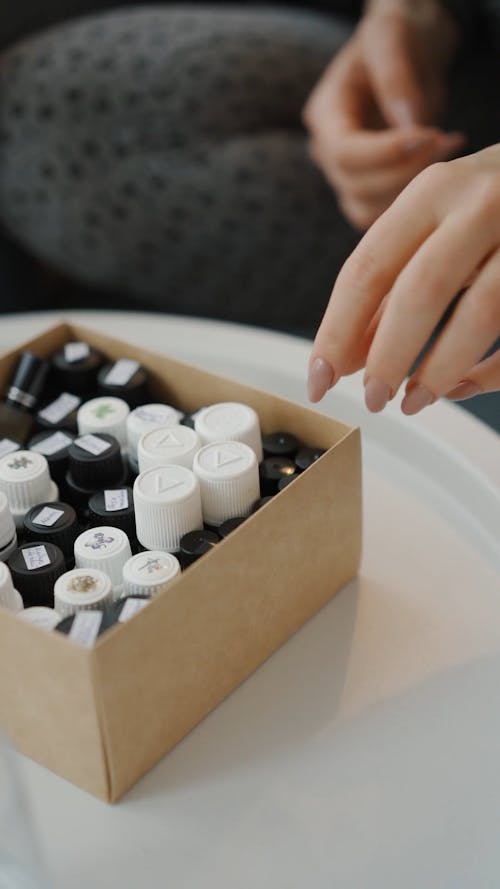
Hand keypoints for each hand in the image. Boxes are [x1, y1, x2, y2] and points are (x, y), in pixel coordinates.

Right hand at [303, 0, 463, 229]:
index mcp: (324, 114)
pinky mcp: (367, 189)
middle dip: (405, 169)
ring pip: (367, 209)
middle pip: (356, 185)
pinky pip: (383, 214)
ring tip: (447, 145)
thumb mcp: (392, 36)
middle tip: (447, 140)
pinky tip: (438, 159)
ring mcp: (344, 175)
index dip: (385, 153)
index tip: (429, 134)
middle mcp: (326, 151)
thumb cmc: (397, 36)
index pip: (344, 152)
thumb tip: (408, 126)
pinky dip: (412, 197)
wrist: (407, 52)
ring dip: (410, 188)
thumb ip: (396, 76)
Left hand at [307, 147, 499, 412]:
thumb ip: (391, 281)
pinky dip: (490, 372)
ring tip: (413, 402)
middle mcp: (479, 206)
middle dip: (388, 356)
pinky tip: (460, 388)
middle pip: (421, 290)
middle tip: (372, 399)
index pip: (368, 268)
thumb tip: (343, 356)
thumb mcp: (436, 222)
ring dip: (439, 368)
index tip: (319, 379)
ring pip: (480, 312)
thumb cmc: (491, 204)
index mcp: (433, 193)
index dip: (337, 332)